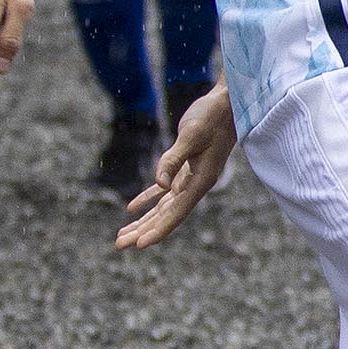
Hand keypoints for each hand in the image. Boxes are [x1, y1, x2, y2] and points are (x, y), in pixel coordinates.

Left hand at [117, 85, 236, 250]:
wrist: (228, 103)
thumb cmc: (213, 116)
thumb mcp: (191, 134)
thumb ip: (174, 159)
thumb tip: (159, 185)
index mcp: (201, 181)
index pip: (176, 213)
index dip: (158, 230)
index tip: (140, 245)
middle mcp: (196, 184)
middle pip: (166, 215)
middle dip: (143, 231)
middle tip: (119, 246)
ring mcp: (190, 177)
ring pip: (162, 207)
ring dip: (143, 221)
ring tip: (123, 235)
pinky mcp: (185, 167)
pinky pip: (163, 190)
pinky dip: (147, 200)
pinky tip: (131, 209)